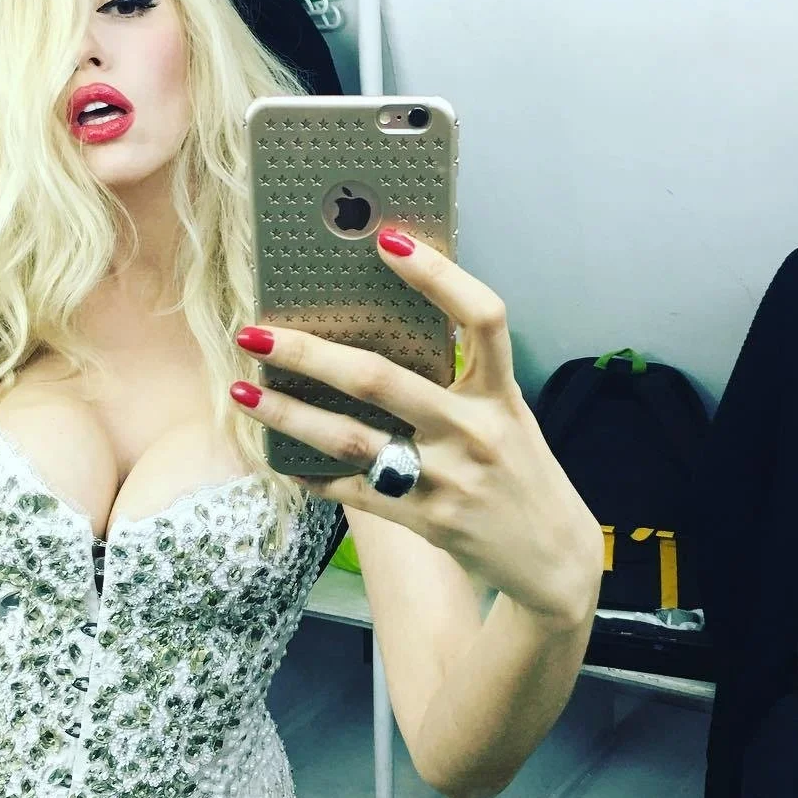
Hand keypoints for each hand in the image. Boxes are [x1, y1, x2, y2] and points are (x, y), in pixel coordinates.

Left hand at [229, 228, 602, 626]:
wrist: (554, 558)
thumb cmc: (522, 472)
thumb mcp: (508, 416)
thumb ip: (462, 380)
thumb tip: (390, 334)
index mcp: (500, 394)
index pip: (482, 318)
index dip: (438, 275)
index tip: (387, 239)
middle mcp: (474, 431)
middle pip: (381, 380)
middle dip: (310, 353)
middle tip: (256, 332)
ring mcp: (448, 479)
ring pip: (352, 440)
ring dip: (289, 414)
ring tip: (243, 391)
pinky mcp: (427, 521)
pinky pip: (354, 493)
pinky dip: (311, 473)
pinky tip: (277, 456)